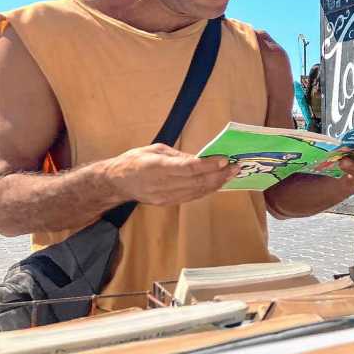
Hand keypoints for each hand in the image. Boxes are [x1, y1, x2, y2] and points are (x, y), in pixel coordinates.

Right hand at [103, 143, 239, 205]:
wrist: (117, 183)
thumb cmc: (135, 160)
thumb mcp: (155, 149)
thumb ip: (178, 155)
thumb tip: (200, 159)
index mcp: (157, 166)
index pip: (189, 168)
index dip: (209, 165)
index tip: (224, 160)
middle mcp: (162, 183)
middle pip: (197, 182)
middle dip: (219, 175)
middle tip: (235, 167)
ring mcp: (165, 196)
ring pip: (197, 192)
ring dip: (217, 184)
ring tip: (231, 174)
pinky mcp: (167, 203)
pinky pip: (192, 197)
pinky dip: (207, 190)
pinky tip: (217, 183)